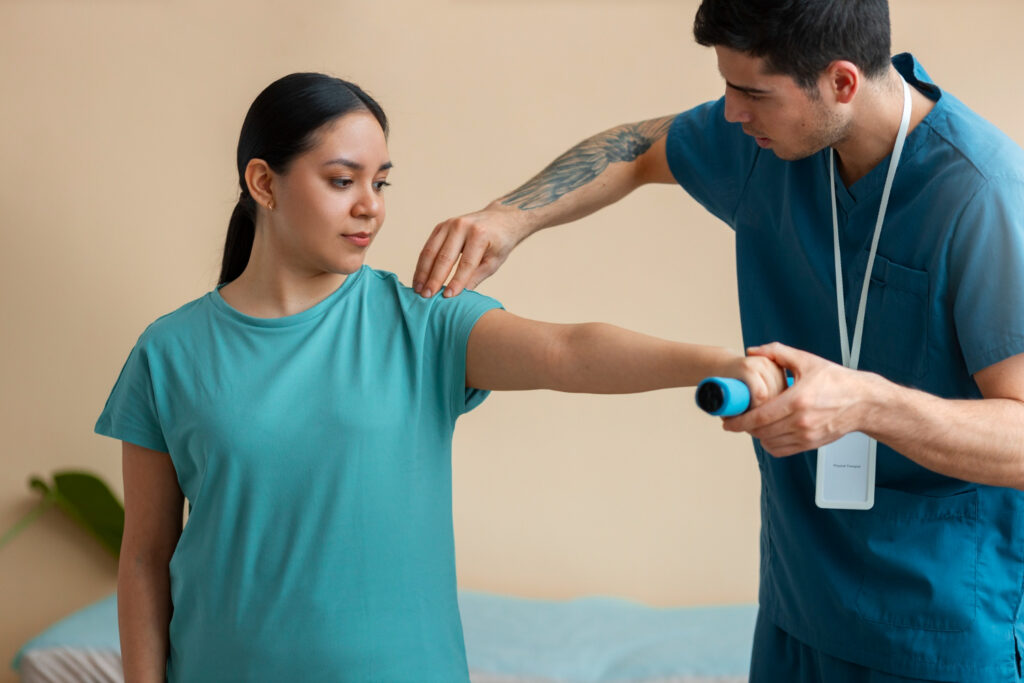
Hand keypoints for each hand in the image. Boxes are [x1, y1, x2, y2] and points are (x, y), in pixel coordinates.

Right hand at [412, 204, 526, 297]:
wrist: (499, 219)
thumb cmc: (499, 243)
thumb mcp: (494, 261)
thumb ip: (476, 276)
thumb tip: (459, 295)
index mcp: (480, 234)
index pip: (466, 263)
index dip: (456, 281)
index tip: (447, 297)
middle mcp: (462, 226)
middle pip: (444, 257)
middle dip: (434, 279)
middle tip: (427, 296)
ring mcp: (449, 224)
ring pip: (430, 251)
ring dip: (422, 273)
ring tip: (418, 290)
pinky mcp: (440, 227)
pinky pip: (428, 247)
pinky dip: (422, 265)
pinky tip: (419, 279)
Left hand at [723, 342, 876, 456]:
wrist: (864, 402)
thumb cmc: (838, 381)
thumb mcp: (807, 360)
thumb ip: (778, 352)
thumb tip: (753, 351)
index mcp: (798, 400)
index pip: (760, 417)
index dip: (739, 420)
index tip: (727, 420)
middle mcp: (802, 421)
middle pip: (761, 432)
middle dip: (744, 427)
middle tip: (735, 419)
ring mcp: (807, 435)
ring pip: (769, 443)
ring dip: (756, 435)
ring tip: (752, 424)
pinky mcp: (811, 444)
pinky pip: (782, 451)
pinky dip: (770, 444)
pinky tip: (767, 433)